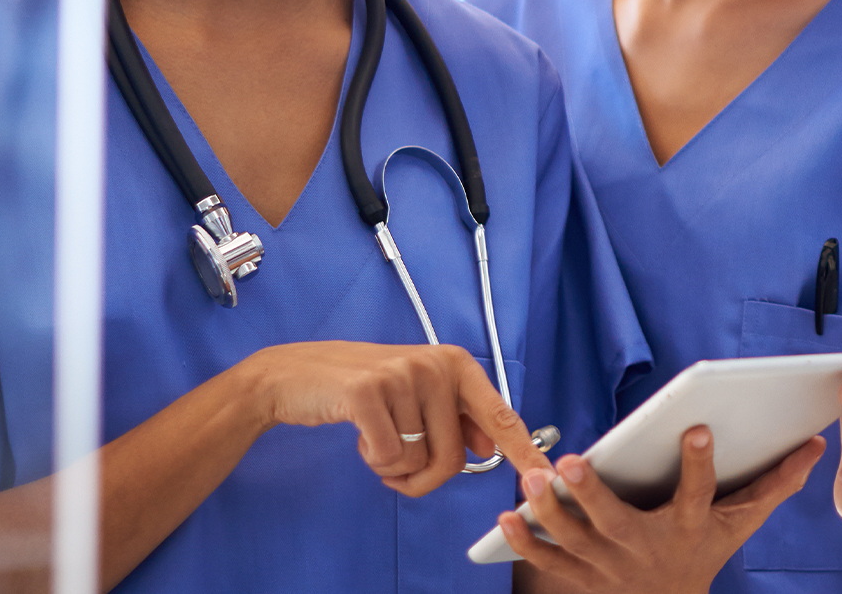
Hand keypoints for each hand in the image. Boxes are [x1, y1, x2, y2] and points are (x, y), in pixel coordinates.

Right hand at [237, 340, 550, 496]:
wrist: (296, 376)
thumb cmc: (362, 390)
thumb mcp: (416, 395)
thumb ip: (455, 416)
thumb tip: (489, 444)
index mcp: (456, 364)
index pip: (500, 416)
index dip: (524, 451)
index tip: (546, 475)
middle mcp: (436, 364)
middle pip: (454, 458)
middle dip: (424, 477)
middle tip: (396, 465)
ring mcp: (402, 375)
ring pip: (419, 461)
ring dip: (394, 467)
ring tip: (375, 437)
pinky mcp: (367, 392)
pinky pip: (389, 457)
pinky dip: (374, 460)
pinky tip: (360, 433)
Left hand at [500, 425, 822, 592]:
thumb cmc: (703, 554)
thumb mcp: (741, 523)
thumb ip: (775, 483)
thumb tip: (815, 446)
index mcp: (688, 527)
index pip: (699, 494)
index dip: (700, 464)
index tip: (697, 429)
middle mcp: (647, 548)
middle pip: (617, 521)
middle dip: (592, 493)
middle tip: (572, 462)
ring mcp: (610, 565)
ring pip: (574, 539)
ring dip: (550, 511)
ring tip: (531, 480)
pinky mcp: (581, 576)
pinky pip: (549, 561)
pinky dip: (526, 542)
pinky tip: (506, 517)